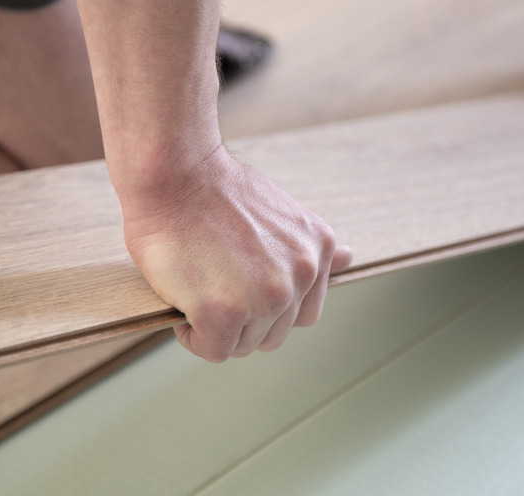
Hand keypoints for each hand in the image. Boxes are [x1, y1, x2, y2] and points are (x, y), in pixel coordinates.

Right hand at [122, 146, 352, 361]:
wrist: (176, 173)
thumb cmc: (216, 189)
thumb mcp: (282, 212)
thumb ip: (308, 247)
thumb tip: (348, 258)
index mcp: (317, 249)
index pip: (304, 312)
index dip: (269, 308)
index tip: (243, 288)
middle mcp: (301, 274)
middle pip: (273, 333)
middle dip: (243, 320)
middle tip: (213, 284)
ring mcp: (267, 296)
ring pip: (243, 345)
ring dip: (218, 328)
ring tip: (197, 289)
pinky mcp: (225, 313)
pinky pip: (213, 350)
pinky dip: (193, 336)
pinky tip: (184, 304)